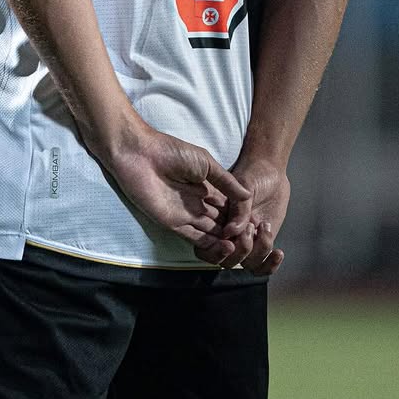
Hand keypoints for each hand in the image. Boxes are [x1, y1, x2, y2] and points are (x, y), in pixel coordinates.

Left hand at [103, 116, 253, 253]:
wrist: (141, 154)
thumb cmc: (172, 152)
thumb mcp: (206, 163)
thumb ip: (226, 182)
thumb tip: (249, 195)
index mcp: (206, 188)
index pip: (228, 207)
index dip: (241, 215)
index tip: (257, 224)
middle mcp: (197, 204)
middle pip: (220, 222)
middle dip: (235, 231)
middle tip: (254, 239)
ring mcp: (185, 214)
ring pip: (210, 233)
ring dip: (225, 240)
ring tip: (242, 245)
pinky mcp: (172, 223)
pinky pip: (194, 237)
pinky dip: (209, 244)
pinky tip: (224, 247)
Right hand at [200, 153, 288, 275]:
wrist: (271, 171)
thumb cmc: (253, 172)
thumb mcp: (244, 184)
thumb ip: (238, 208)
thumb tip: (231, 232)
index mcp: (216, 221)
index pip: (206, 247)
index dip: (215, 252)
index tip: (231, 243)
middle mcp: (229, 234)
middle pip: (227, 260)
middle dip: (241, 251)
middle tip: (252, 227)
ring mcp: (247, 240)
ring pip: (247, 264)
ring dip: (259, 251)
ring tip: (266, 226)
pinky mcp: (262, 243)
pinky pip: (263, 265)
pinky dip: (271, 264)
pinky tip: (278, 252)